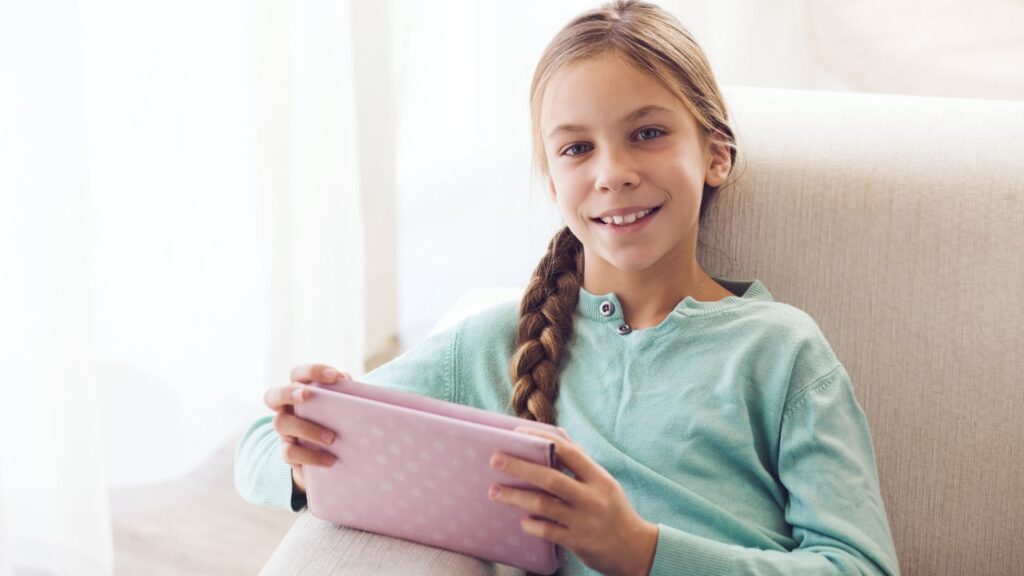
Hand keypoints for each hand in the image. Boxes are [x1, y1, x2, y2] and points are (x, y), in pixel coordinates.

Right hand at [265, 363, 350, 492]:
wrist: (330, 455)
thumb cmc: (336, 421)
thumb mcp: (341, 406)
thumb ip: (344, 394)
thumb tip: (348, 385)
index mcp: (299, 392)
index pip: (297, 374)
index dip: (312, 371)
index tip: (335, 376)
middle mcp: (286, 409)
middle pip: (273, 395)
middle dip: (288, 392)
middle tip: (307, 395)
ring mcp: (284, 431)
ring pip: (281, 424)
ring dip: (307, 429)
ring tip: (332, 439)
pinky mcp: (287, 453)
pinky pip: (290, 453)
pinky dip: (311, 456)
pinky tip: (330, 460)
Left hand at [488, 427, 658, 575]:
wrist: (635, 549)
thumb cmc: (613, 509)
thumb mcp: (603, 482)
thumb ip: (580, 462)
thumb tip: (557, 434)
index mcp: (599, 477)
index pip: (568, 451)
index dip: (541, 440)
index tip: (516, 434)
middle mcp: (592, 497)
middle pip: (550, 477)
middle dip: (520, 467)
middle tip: (496, 459)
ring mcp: (585, 521)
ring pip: (544, 504)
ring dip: (516, 496)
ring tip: (494, 491)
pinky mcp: (579, 542)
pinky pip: (549, 531)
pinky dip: (533, 524)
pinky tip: (522, 520)